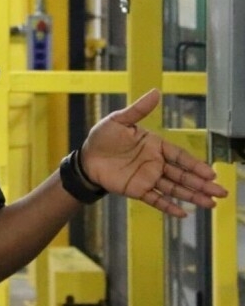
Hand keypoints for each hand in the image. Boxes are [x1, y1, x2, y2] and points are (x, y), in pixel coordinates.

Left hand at [80, 89, 228, 216]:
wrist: (85, 158)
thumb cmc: (102, 137)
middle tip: (220, 192)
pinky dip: (168, 207)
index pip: (180, 156)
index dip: (195, 165)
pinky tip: (183, 213)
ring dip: (192, 196)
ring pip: (174, 188)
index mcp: (156, 146)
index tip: (210, 173)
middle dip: (202, 184)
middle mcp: (156, 163)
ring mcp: (148, 178)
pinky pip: (156, 199)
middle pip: (183, 175)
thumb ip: (138, 109)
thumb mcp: (119, 120)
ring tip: (210, 204)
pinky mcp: (138, 190)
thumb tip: (156, 92)